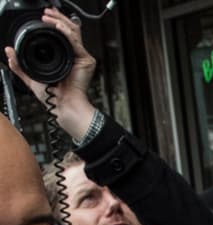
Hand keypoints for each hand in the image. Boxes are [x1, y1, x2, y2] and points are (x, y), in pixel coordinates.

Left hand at [5, 8, 96, 138]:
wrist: (63, 105)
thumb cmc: (52, 98)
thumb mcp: (30, 77)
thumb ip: (19, 65)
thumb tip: (9, 51)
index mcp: (65, 59)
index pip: (62, 36)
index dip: (54, 25)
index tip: (43, 18)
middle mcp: (75, 57)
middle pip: (70, 31)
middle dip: (58, 18)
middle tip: (47, 13)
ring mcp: (82, 58)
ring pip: (74, 32)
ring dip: (61, 22)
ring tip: (49, 18)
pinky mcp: (86, 61)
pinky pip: (75, 42)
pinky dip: (67, 33)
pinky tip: (58, 27)